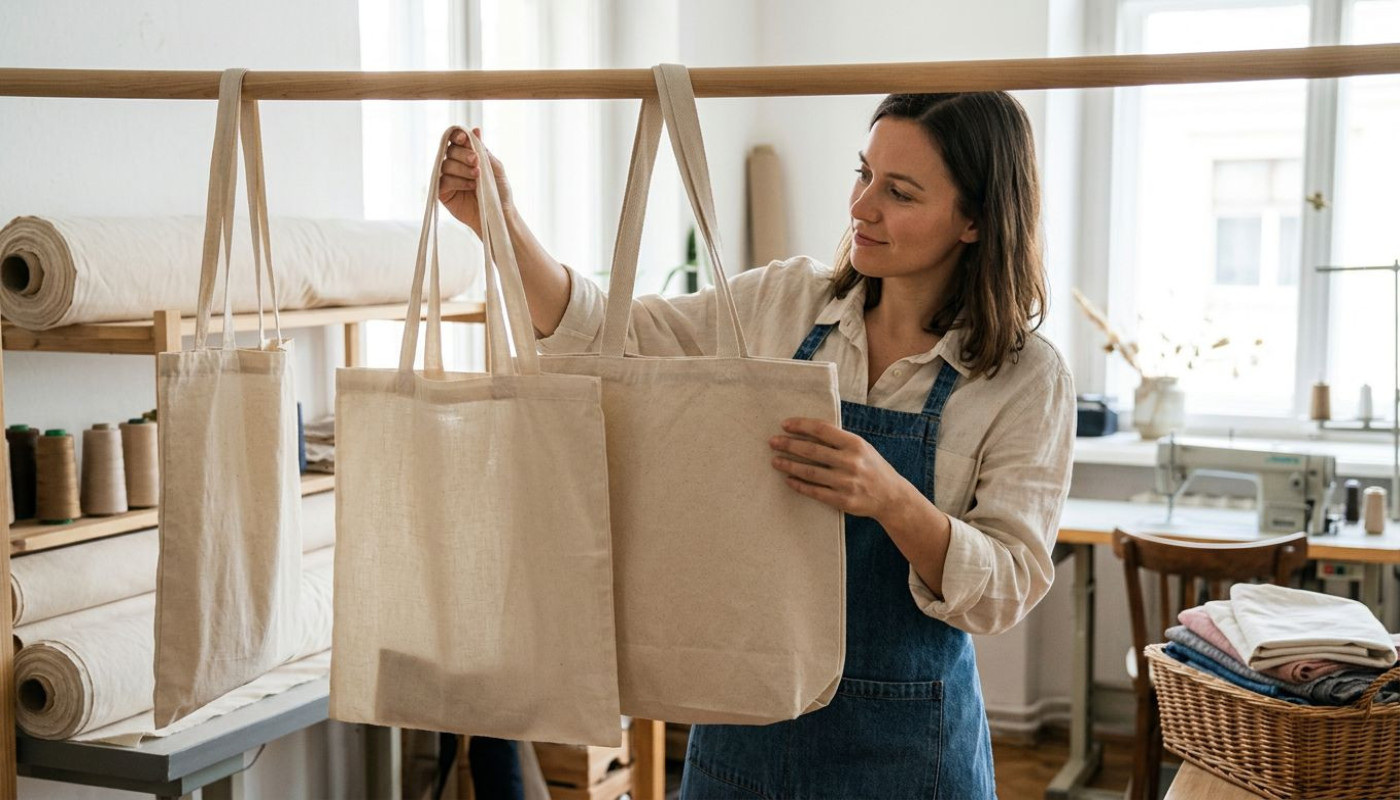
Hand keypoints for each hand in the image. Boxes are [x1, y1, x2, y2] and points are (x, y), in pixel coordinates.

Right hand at [437, 127, 513, 237]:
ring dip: (462, 169)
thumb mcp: (495, 168)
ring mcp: (448, 178)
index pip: (456, 140)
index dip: (457, 136)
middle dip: (462, 154)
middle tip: (475, 161)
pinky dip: (457, 182)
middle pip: (449, 150)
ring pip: (446, 165)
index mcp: (467, 155)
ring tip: (477, 176)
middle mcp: (455, 165)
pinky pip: (443, 181)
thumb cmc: (499, 191)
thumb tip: (475, 130)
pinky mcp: (443, 193)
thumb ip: (483, 151)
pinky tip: (471, 186)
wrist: (500, 214)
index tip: (464, 139)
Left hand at [769, 417, 914, 518]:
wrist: (891, 497)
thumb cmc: (872, 467)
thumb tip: (807, 430)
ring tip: (775, 461)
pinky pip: (815, 491)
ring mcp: (846, 482)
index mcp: (855, 444)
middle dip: (789, 445)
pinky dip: (799, 485)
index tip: (785, 424)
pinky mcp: (842, 500)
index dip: (801, 426)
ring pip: (810, 472)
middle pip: (812, 451)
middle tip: (773, 442)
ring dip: (789, 465)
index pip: (822, 430)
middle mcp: (851, 462)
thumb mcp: (862, 447)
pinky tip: (788, 479)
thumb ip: (839, 440)